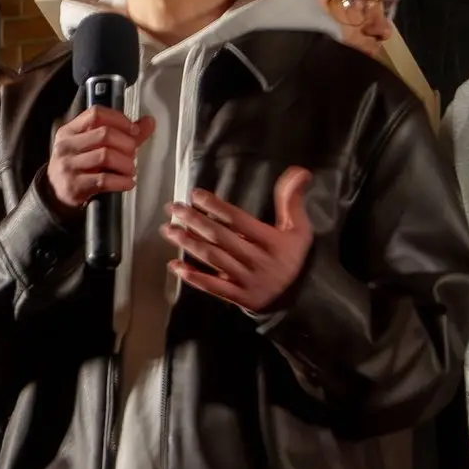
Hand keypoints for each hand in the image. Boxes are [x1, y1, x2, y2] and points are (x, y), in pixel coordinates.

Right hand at [45, 108, 154, 212]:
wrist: (55, 192)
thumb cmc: (79, 165)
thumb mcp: (93, 146)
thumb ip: (122, 133)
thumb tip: (148, 122)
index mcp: (70, 130)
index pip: (96, 114)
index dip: (119, 120)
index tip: (134, 130)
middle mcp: (66, 145)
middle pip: (104, 134)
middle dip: (126, 144)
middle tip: (133, 153)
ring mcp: (68, 166)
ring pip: (105, 156)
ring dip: (126, 163)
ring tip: (131, 169)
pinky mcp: (74, 186)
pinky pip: (104, 180)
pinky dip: (122, 181)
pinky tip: (128, 182)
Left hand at [164, 169, 315, 313]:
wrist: (299, 298)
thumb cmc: (291, 256)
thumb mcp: (299, 228)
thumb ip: (292, 200)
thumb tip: (299, 170)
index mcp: (271, 241)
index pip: (238, 220)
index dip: (216, 206)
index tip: (195, 194)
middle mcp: (258, 261)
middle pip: (221, 238)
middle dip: (194, 221)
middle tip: (174, 208)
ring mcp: (247, 281)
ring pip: (214, 260)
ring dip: (189, 244)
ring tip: (169, 230)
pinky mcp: (239, 297)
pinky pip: (213, 288)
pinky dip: (193, 277)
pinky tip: (175, 266)